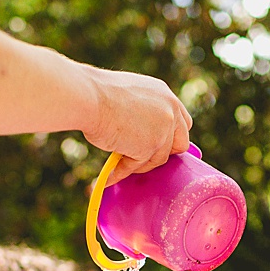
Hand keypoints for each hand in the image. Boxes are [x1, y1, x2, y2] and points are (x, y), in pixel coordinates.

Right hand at [81, 66, 191, 180]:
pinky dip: (121, 172)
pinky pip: (136, 166)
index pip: (181, 121)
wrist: (88, 96)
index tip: (159, 145)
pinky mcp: (150, 147)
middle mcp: (170, 111)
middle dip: (165, 153)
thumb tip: (139, 134)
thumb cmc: (97, 93)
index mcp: (164, 95)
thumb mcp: (130, 96)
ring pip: (158, 159)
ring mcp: (162, 130)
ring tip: (118, 166)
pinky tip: (108, 178)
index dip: (171, 135)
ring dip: (139, 164)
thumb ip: (142, 113)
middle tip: (144, 158)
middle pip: (181, 143)